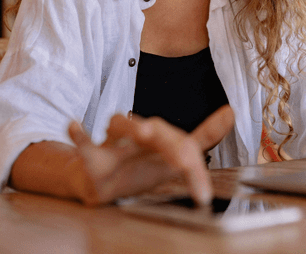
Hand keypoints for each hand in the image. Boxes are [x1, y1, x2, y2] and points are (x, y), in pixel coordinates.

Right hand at [67, 104, 233, 205]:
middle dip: (171, 142)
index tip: (201, 193)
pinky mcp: (91, 159)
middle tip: (185, 159)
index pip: (181, 141)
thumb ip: (203, 136)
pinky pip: (83, 146)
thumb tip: (231, 112)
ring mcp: (114, 144)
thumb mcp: (173, 155)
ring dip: (133, 128)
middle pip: (156, 129)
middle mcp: (137, 135)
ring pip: (120, 126)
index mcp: (159, 136)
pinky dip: (79, 136)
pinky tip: (74, 127)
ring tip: (145, 132)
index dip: (194, 166)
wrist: (99, 180)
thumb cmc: (138, 166)